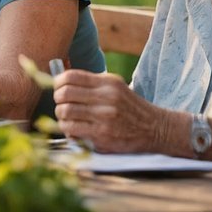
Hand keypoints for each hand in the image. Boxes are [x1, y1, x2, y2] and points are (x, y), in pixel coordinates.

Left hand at [53, 69, 171, 152]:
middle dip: (57, 99)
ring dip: (60, 116)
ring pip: (65, 112)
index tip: (57, 87)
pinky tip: (73, 130)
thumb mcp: (115, 87)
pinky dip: (67, 130)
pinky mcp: (102, 135)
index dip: (58, 82)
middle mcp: (106, 97)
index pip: (71, 76)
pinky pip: (72, 130)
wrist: (154, 128)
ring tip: (66, 118)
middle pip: (65, 94)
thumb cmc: (130, 107)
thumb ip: (92, 83)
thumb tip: (61, 81)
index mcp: (108, 82)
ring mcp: (104, 117)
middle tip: (61, 104)